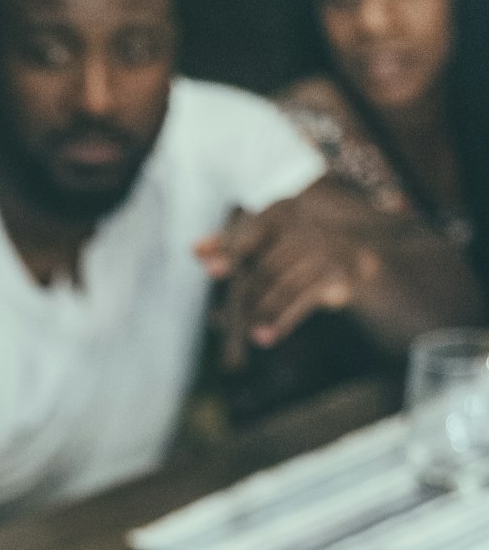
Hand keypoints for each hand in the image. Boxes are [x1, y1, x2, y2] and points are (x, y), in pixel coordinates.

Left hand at [195, 199, 379, 368]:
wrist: (354, 255)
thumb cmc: (296, 248)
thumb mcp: (265, 240)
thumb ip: (230, 244)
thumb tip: (194, 249)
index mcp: (279, 212)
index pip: (249, 234)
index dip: (230, 251)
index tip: (212, 270)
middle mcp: (302, 225)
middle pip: (265, 268)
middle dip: (248, 300)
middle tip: (233, 325)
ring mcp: (323, 247)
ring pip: (284, 286)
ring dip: (265, 314)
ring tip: (252, 336)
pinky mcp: (339, 271)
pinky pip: (305, 299)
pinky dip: (284, 320)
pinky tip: (268, 335)